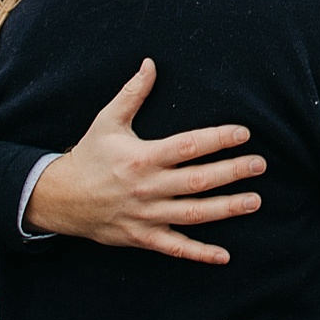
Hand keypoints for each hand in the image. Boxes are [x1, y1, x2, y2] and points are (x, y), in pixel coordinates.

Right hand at [22, 57, 264, 262]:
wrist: (60, 198)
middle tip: (259, 165)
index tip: (243, 133)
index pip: (188, 146)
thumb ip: (132, 93)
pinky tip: (224, 256)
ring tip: (254, 201)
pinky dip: (199, 254)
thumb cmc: (89, 156)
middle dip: (232, 172)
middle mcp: (147, 188)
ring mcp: (146, 216)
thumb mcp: (107, 121)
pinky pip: (175, 248)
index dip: (218, 139)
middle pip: (197, 180)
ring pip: (193, 214)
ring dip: (226, 209)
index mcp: (142, 158)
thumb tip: (150, 63)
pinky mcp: (143, 237)